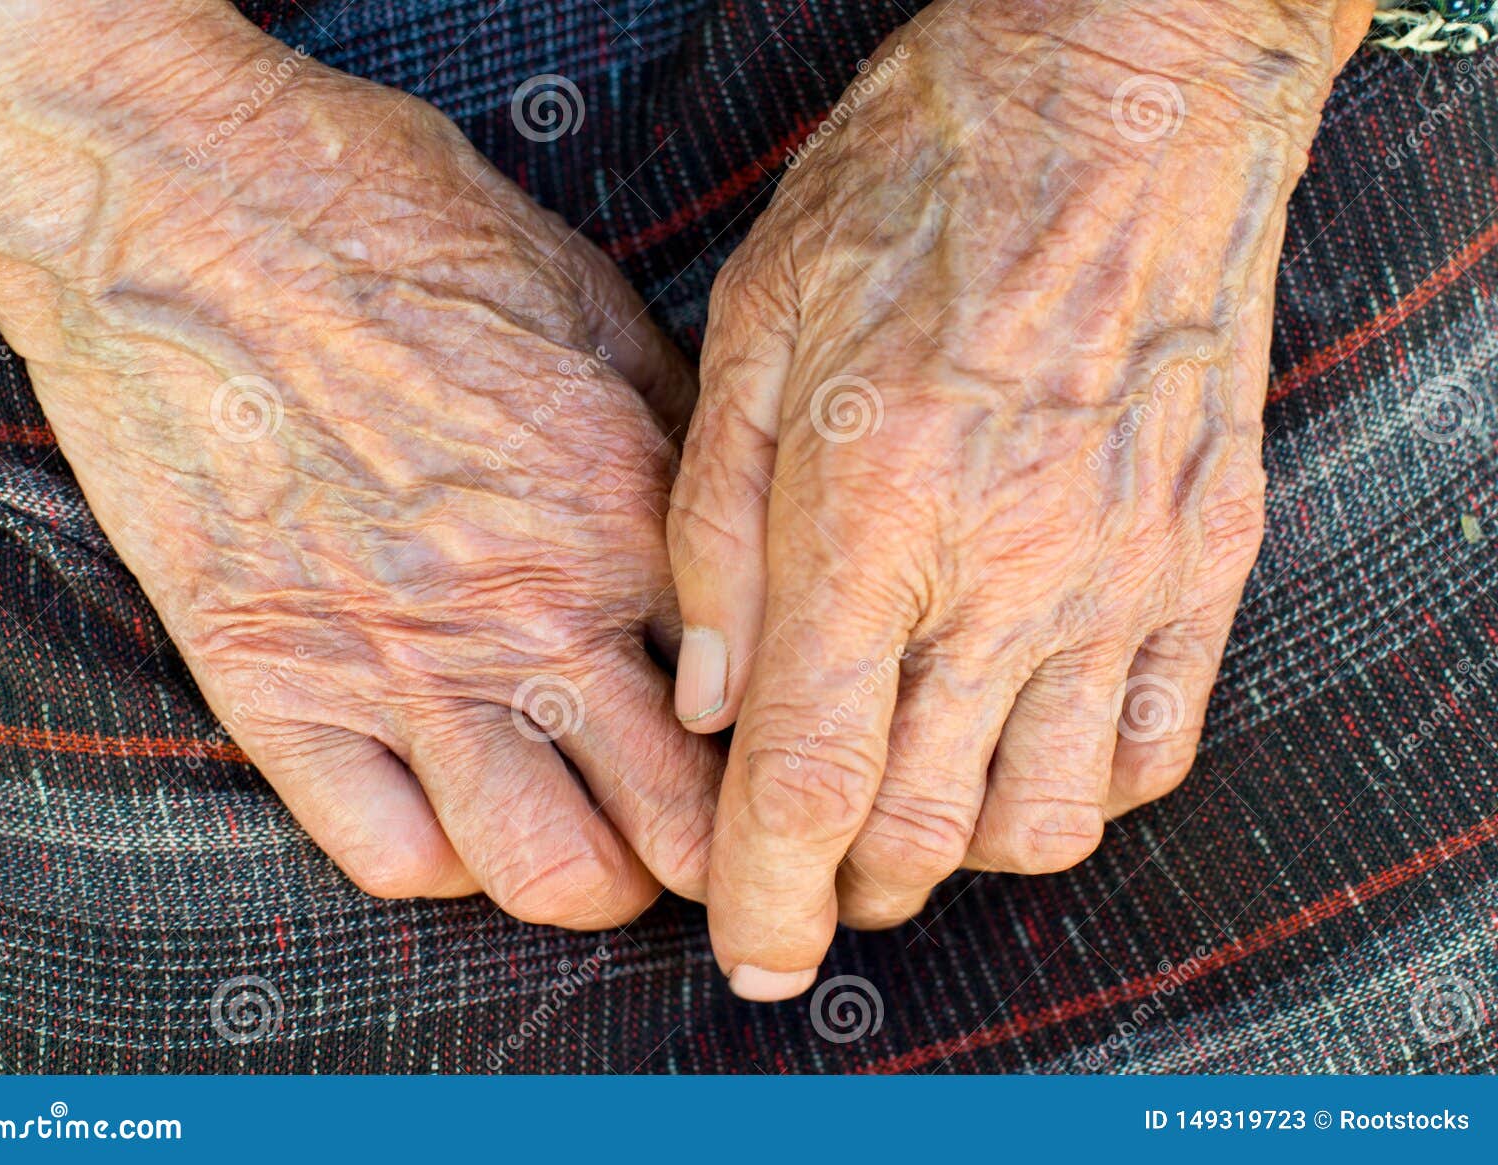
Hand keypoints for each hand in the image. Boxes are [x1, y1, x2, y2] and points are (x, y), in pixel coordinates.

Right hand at [0, 0, 719, 924]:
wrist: (180, 212)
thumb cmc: (389, 229)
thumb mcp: (592, 306)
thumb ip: (678, 444)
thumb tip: (731, 544)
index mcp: (631, 517)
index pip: (760, 706)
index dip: (783, 752)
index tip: (773, 757)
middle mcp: (535, 613)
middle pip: (678, 828)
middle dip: (709, 852)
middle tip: (694, 826)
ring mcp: (403, 664)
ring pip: (547, 874)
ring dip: (588, 878)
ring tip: (586, 836)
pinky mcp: (278, 687)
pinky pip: (390, 855)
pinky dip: (444, 862)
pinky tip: (456, 809)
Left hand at [667, 0, 1371, 995]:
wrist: (1118, 99)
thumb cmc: (923, 184)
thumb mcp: (754, 328)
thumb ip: (717, 534)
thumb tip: (713, 698)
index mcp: (870, 515)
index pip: (809, 781)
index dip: (768, 900)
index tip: (748, 954)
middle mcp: (1007, 571)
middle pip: (920, 828)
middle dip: (848, 888)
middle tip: (809, 874)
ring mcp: (1123, 575)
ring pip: (1045, 818)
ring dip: (959, 854)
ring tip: (908, 815)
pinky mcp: (1203, 559)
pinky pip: (1154, 745)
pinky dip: (1078, 791)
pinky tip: (1023, 751)